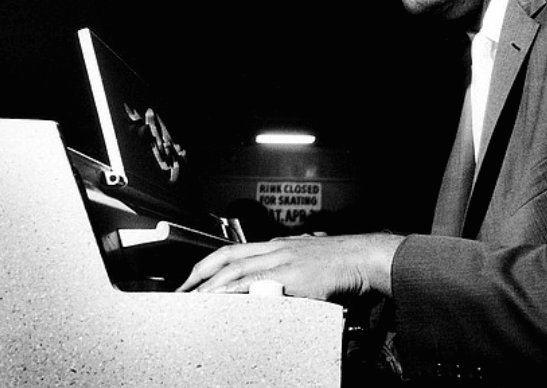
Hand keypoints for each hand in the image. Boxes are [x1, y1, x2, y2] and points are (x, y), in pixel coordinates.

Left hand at [175, 233, 404, 300]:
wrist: (363, 257)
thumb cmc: (342, 263)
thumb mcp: (310, 262)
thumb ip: (292, 271)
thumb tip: (279, 285)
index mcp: (279, 246)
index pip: (236, 251)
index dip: (212, 263)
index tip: (196, 277)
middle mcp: (276, 248)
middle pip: (227, 255)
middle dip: (201, 271)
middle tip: (183, 289)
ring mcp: (282, 260)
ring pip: (235, 268)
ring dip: (210, 284)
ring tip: (193, 299)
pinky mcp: (290, 275)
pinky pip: (253, 282)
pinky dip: (232, 290)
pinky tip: (220, 300)